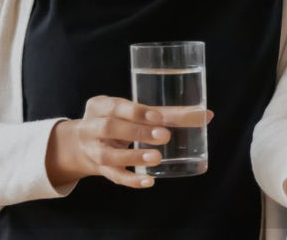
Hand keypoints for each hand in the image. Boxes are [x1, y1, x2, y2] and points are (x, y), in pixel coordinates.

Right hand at [46, 96, 199, 188]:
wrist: (80, 144)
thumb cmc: (117, 121)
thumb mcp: (132, 112)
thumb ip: (166, 113)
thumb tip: (207, 115)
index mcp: (101, 106)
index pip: (116, 106)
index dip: (137, 112)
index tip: (159, 117)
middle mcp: (92, 127)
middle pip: (110, 128)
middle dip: (138, 132)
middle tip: (165, 135)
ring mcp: (93, 149)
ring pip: (109, 155)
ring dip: (134, 157)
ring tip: (157, 157)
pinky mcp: (99, 169)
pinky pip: (113, 176)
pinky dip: (131, 179)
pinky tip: (149, 181)